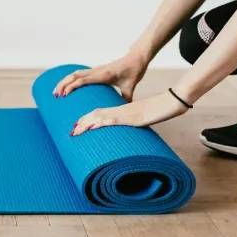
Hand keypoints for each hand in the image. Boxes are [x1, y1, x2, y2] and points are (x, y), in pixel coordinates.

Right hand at [52, 52, 148, 100]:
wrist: (136, 58)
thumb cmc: (134, 71)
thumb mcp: (130, 87)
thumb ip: (125, 99)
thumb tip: (123, 112)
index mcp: (104, 75)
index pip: (83, 80)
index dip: (71, 87)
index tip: (63, 95)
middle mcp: (97, 71)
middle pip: (74, 76)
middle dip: (63, 85)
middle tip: (55, 95)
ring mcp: (96, 69)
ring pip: (75, 73)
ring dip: (65, 81)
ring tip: (57, 91)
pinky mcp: (97, 70)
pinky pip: (81, 73)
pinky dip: (71, 79)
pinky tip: (67, 86)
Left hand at [70, 91, 188, 135]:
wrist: (165, 103)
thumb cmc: (155, 112)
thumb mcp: (140, 120)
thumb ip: (132, 124)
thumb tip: (129, 130)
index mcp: (119, 111)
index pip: (99, 113)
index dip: (88, 120)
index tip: (78, 127)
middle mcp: (117, 110)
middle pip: (95, 115)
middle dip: (82, 123)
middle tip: (71, 132)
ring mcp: (122, 114)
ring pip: (99, 117)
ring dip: (86, 124)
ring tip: (74, 132)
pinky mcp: (128, 117)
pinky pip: (111, 120)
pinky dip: (100, 124)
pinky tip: (91, 128)